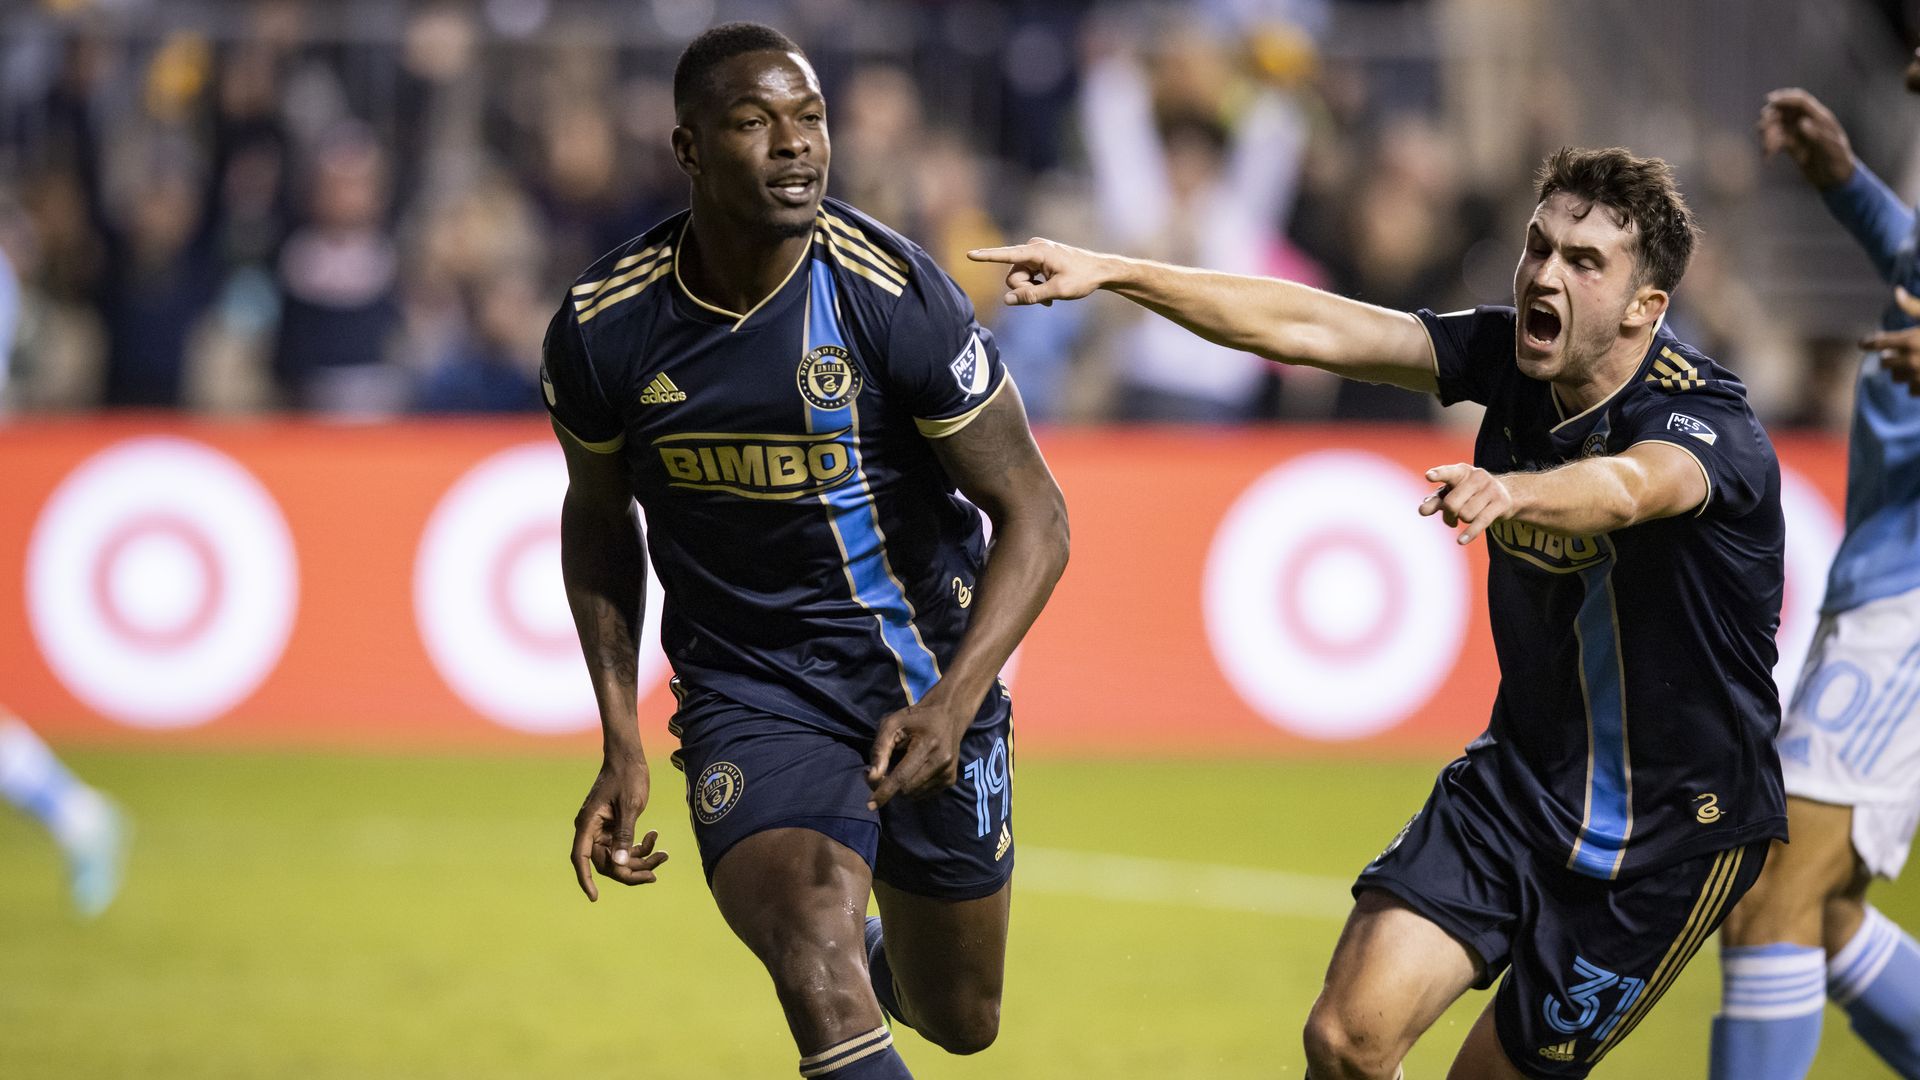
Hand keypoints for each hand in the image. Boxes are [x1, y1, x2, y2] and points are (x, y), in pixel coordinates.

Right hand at [569, 746, 666, 900]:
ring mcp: (602, 829)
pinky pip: (624, 846)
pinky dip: (640, 847)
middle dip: (631, 869)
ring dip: (640, 859)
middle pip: (606, 863)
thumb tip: (618, 864)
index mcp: (588, 824)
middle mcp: (591, 829)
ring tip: (663, 854)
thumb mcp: (630, 806)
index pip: (581, 859)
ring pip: (618, 857)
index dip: (586, 880)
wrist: (629, 756)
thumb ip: (624, 835)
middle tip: (656, 870)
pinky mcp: (614, 826)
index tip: (594, 897)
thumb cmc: (627, 776)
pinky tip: (655, 837)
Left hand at [867, 699, 971, 809]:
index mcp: (928, 745)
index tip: (870, 805)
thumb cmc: (916, 718)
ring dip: (900, 787)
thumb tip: (873, 776)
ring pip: (914, 794)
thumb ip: (880, 749)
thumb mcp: (891, 724)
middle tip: (879, 772)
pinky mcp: (950, 780)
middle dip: (889, 786)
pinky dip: (912, 787)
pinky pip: (923, 794)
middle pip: (906, 789)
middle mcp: (941, 762)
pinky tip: (912, 771)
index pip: (902, 776)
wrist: (949, 715)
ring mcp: (948, 773)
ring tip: (897, 768)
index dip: (884, 791)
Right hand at [967, 237, 1114, 306]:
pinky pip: (1027, 276)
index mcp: (1037, 252)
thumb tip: (1008, 300)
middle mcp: (1033, 249)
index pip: (1006, 255)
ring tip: (1050, 298)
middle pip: (1013, 276)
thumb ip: (1031, 296)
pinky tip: (1049, 294)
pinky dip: (1035, 287)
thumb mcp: (1057, 291)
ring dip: (1031, 291)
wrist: (1100, 271)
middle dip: (1024, 290)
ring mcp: (1036, 253)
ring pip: (1019, 279)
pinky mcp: (1039, 259)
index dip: (987, 257)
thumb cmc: (1082, 279)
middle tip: (1044, 301)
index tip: (969, 254)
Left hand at [1419, 463, 1512, 545]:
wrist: (1506, 494)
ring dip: (1463, 520)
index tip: (1428, 476)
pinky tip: (1460, 541)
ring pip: (1465, 515)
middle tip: (1451, 519)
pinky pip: (1480, 521)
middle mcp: (1476, 476)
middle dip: (1448, 516)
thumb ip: (1435, 501)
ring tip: (1468, 515)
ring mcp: (1490, 488)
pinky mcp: (1501, 503)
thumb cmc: (1470, 494)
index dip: (1438, 474)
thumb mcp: (1451, 494)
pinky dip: (1469, 533)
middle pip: (1451, 504)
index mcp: (1461, 471)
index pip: (1448, 472)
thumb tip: (1422, 510)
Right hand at [1759, 88, 1853, 189]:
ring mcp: (1797, 133)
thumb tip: (1801, 123)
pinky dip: (1768, 148)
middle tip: (1763, 131)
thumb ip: (1818, 135)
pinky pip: (1774, 141)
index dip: (1785, 98)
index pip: (1800, 101)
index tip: (1770, 101)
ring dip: (1767, 136)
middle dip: (1770, 119)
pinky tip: (1767, 160)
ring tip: (1767, 151)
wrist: (1836, 180)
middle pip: (1783, 111)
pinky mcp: (1790, 145)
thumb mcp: (1833, 150)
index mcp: (1820, 118)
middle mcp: (1806, 122)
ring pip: (1775, 126)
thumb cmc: (1839, 162)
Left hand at [1858, 286, 1919, 396]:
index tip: (1863, 343)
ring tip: (1914, 363)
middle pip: (1884, 363)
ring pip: (1896, 378)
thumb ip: (1913, 306)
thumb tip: (1896, 291)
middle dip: (1890, 356)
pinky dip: (1916, 384)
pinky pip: (1911, 391)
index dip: (1869, 342)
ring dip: (1902, 371)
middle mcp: (1911, 360)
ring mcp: (1919, 378)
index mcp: (1910, 340)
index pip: (1877, 343)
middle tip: (1897, 352)